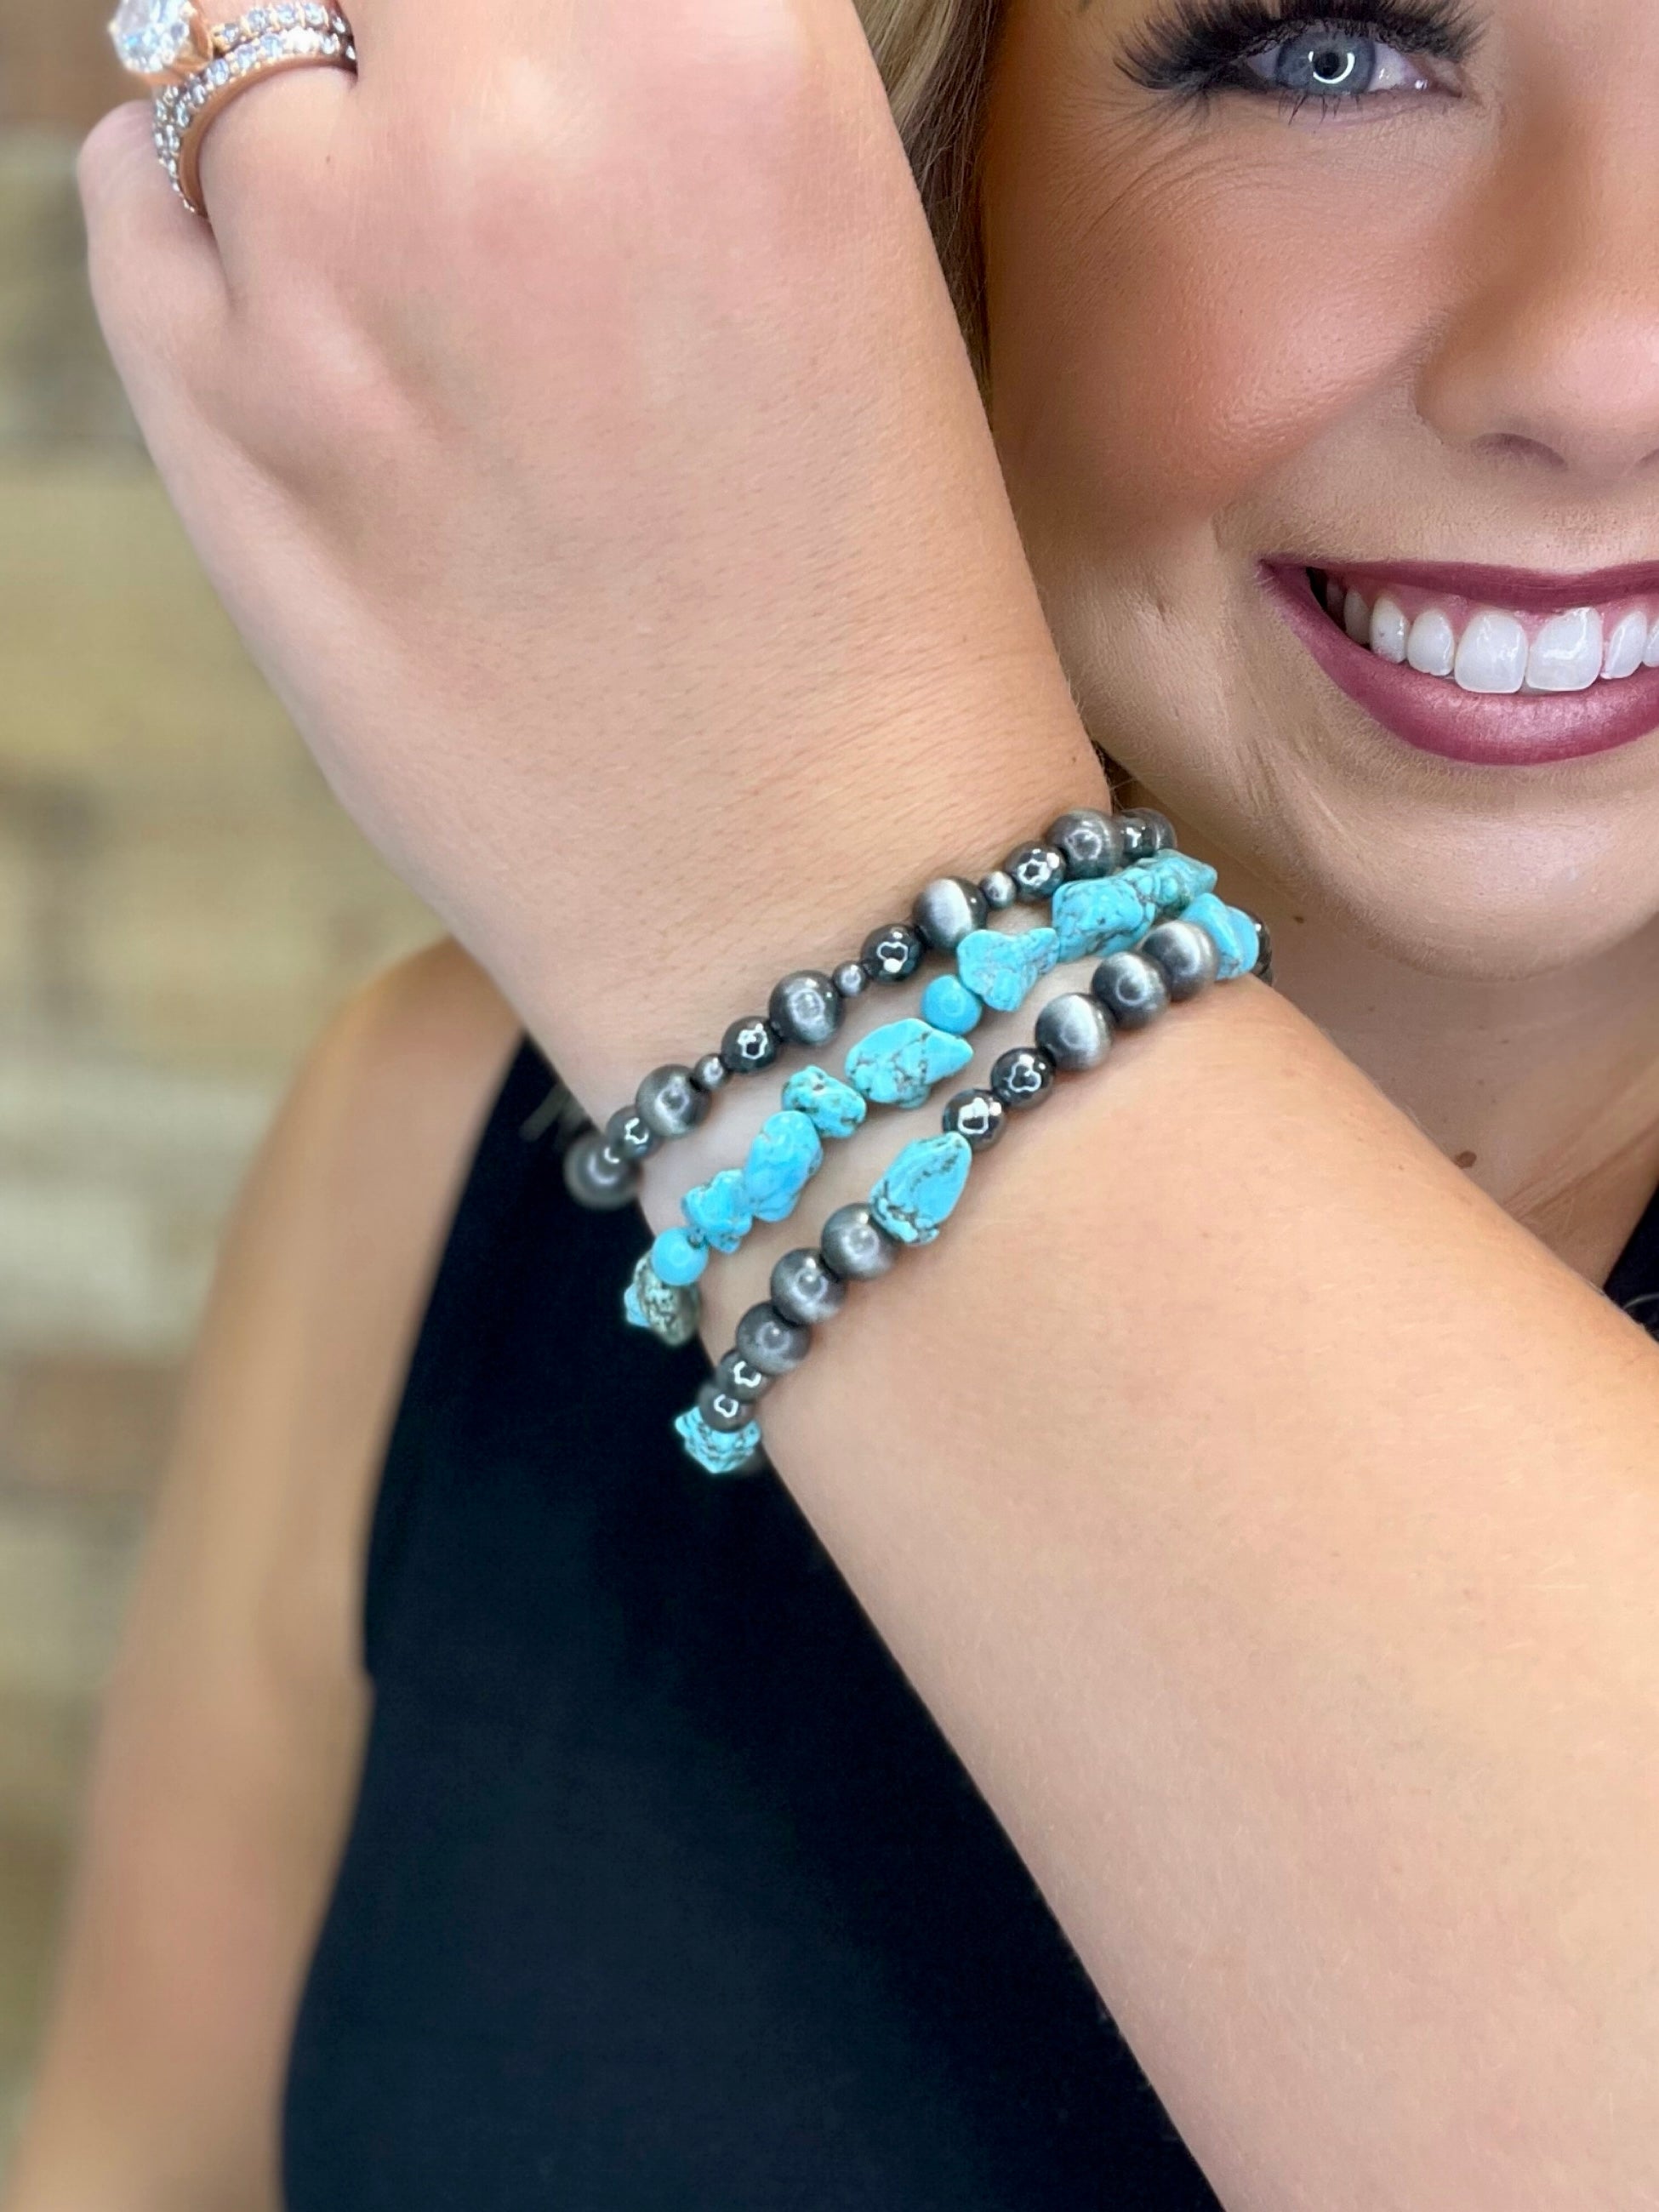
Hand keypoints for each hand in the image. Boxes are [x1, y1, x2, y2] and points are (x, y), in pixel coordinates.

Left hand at [79, 0, 1091, 1099]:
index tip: (533, 56)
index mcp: (726, 54)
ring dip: (303, 105)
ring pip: (224, 30)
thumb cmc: (877, 620)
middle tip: (463, 123)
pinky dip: (191, 203)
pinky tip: (308, 303)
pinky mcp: (217, 425)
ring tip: (402, 235)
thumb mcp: (845, 259)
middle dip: (418, 30)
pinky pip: (128, 188)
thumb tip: (497, 24)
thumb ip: (663, 79)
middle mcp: (512, 123)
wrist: (810, 901)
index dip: (531, 3)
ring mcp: (333, 276)